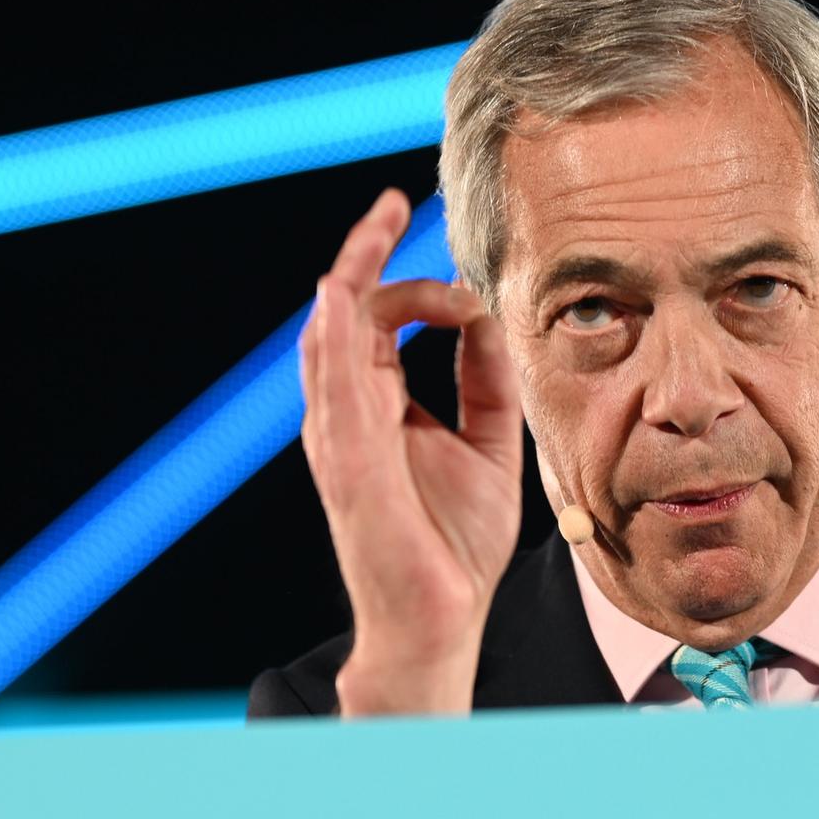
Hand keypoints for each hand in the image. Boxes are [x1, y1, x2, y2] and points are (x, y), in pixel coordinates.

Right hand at [299, 188, 523, 714]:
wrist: (442, 615)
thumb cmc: (455, 542)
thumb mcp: (490, 442)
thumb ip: (487, 380)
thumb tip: (485, 317)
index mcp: (378, 406)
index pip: (378, 320)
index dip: (413, 281)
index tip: (468, 285)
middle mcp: (349, 411)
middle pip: (344, 312)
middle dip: (365, 253)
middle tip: (394, 203)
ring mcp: (340, 434)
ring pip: (328, 335)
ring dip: (351, 274)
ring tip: (377, 222)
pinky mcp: (345, 461)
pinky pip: (330, 386)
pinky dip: (335, 334)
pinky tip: (346, 291)